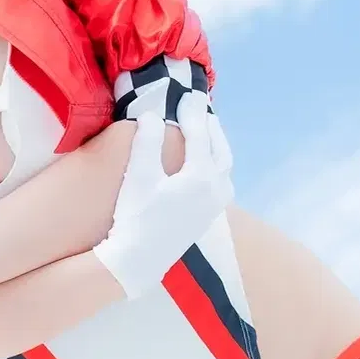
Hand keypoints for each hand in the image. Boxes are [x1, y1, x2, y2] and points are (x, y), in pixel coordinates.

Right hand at [91, 93, 233, 298]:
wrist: (138, 261)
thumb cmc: (135, 217)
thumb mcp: (138, 176)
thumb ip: (148, 142)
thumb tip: (154, 116)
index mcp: (202, 176)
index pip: (200, 135)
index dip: (192, 114)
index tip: (185, 96)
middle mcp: (216, 189)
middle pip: (220, 149)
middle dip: (210, 127)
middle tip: (198, 108)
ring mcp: (214, 205)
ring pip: (224, 167)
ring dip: (216, 146)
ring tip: (204, 131)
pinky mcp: (207, 217)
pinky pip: (220, 180)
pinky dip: (214, 163)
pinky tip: (202, 163)